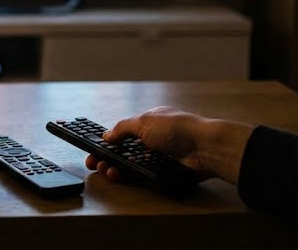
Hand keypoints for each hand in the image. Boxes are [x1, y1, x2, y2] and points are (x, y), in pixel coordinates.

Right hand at [84, 106, 254, 184]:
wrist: (204, 148)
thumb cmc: (178, 128)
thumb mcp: (144, 122)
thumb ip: (123, 128)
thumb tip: (106, 135)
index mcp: (148, 124)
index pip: (123, 133)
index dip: (107, 141)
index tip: (93, 148)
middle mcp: (152, 140)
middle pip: (124, 151)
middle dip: (107, 157)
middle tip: (94, 163)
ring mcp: (157, 158)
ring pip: (130, 165)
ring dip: (115, 168)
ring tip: (105, 170)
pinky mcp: (162, 172)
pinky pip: (141, 176)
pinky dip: (128, 176)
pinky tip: (118, 175)